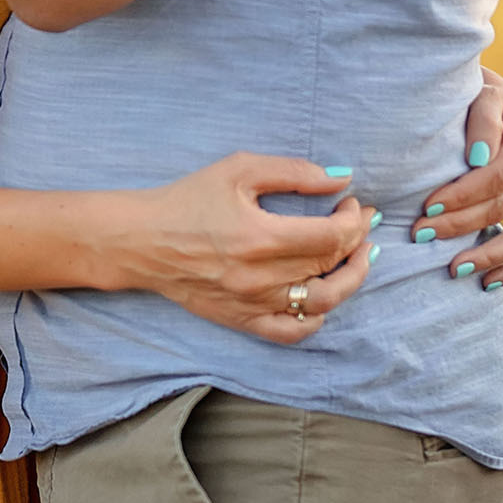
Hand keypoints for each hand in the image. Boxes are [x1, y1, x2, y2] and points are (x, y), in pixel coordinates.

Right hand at [128, 155, 375, 341]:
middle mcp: (261, 277)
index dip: (352, 219)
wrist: (142, 240)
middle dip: (356, 241)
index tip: (351, 203)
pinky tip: (323, 298)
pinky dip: (316, 318)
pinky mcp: (242, 320)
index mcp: (261, 236)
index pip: (331, 236)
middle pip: (330, 265)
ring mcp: (253, 304)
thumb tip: (340, 177)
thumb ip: (292, 172)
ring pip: (322, 303)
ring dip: (350, 280)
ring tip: (357, 259)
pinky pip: (292, 332)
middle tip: (359, 223)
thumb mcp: (238, 169)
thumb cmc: (188, 199)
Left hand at [413, 71, 502, 289]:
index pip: (498, 175)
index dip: (463, 195)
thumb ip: (482, 120)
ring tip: (453, 268)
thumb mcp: (481, 96)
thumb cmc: (477, 100)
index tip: (427, 207)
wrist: (497, 108)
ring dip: (486, 256)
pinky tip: (485, 282)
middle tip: (421, 233)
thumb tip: (478, 158)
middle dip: (460, 224)